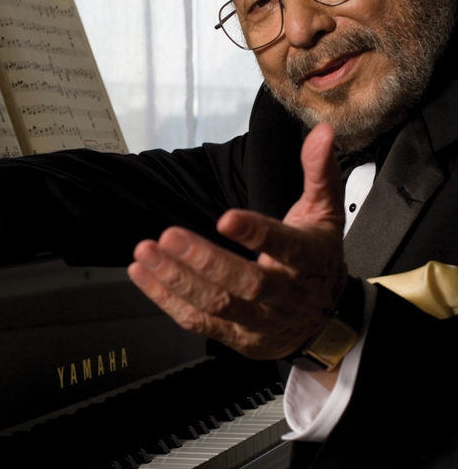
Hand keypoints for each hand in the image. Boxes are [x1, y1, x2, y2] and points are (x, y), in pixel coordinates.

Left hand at [127, 122, 346, 359]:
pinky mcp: (233, 336)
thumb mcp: (325, 214)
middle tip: (170, 236)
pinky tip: (143, 274)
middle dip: (206, 261)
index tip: (226, 218)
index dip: (256, 234)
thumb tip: (321, 131)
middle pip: (246, 284)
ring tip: (147, 251)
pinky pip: (197, 321)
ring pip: (216, 304)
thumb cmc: (317, 261)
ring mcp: (258, 320)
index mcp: (307, 260)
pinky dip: (166, 299)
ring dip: (177, 279)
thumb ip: (319, 172)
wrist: (325, 323)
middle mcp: (284, 295)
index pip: (285, 247)